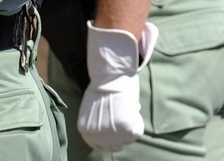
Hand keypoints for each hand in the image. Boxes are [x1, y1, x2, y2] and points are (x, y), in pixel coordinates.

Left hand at [77, 22, 157, 150]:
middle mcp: (97, 137)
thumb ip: (98, 123)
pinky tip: (133, 109)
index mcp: (85, 131)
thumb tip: (111, 131)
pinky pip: (137, 131)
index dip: (109, 137)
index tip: (116, 129)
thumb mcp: (92, 109)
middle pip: (114, 146)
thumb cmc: (102, 86)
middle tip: (124, 118)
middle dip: (121, 134)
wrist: (110, 75)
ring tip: (128, 111)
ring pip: (127, 140)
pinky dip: (138, 121)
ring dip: (130, 128)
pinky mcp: (126, 130)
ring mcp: (112, 135)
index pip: (99, 145)